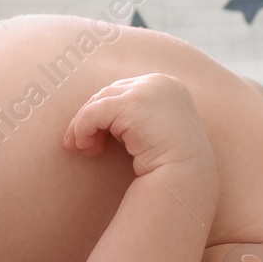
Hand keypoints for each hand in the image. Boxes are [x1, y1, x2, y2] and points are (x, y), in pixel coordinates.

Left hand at [61, 74, 216, 181]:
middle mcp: (159, 82)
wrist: (186, 178)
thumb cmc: (169, 163)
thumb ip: (133, 117)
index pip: (125, 91)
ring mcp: (147, 90)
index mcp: (167, 86)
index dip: (105, 112)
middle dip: (89, 117)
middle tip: (76, 142)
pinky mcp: (133, 104)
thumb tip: (98, 118)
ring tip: (80, 147)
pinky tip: (85, 148)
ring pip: (99, 101)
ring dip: (83, 125)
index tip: (92, 135)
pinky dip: (83, 129)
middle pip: (110, 93)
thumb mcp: (152, 130)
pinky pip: (94, 113)